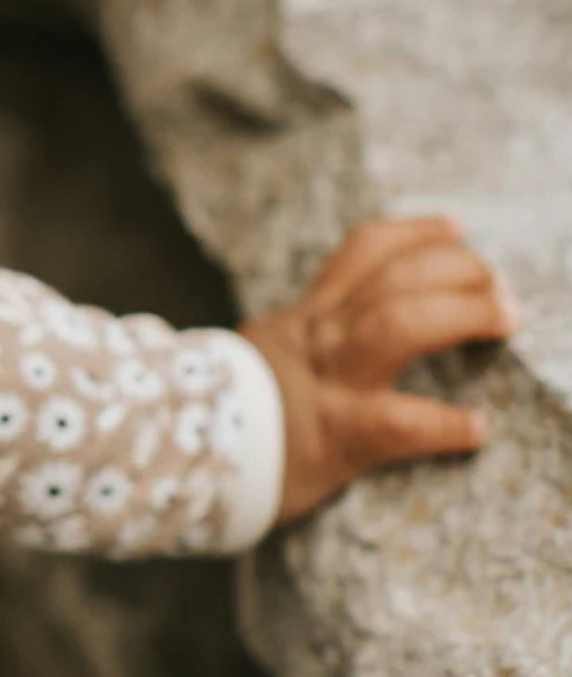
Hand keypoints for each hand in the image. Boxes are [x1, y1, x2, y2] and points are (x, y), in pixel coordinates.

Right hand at [241, 217, 513, 527]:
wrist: (171, 448)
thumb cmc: (222, 414)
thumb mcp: (259, 355)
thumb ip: (297, 339)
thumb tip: (337, 330)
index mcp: (305, 319)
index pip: (362, 254)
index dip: (416, 234)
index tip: (457, 228)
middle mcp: (318, 339)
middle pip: (393, 278)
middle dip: (456, 269)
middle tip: (499, 283)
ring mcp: (326, 382)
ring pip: (396, 326)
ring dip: (460, 314)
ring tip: (505, 317)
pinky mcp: (333, 435)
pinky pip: (395, 422)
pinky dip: (442, 424)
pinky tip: (475, 428)